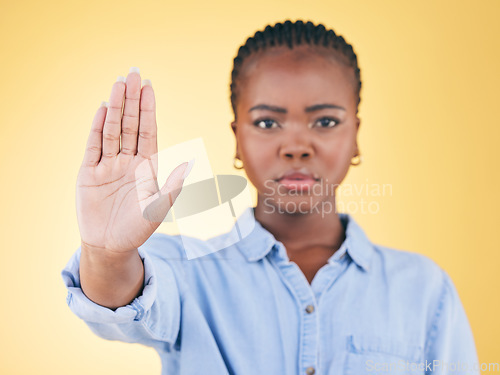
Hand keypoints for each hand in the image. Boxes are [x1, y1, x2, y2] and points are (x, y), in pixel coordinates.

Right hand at [76, 68, 192, 253]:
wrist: (110, 246)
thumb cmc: (138, 229)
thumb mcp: (159, 207)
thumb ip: (173, 185)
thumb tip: (192, 162)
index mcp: (147, 166)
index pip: (148, 131)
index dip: (148, 109)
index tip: (149, 87)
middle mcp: (128, 161)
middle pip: (130, 124)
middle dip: (132, 99)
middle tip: (134, 73)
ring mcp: (108, 165)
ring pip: (112, 129)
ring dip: (115, 107)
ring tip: (118, 83)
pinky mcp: (89, 172)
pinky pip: (94, 145)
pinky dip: (97, 126)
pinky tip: (102, 108)